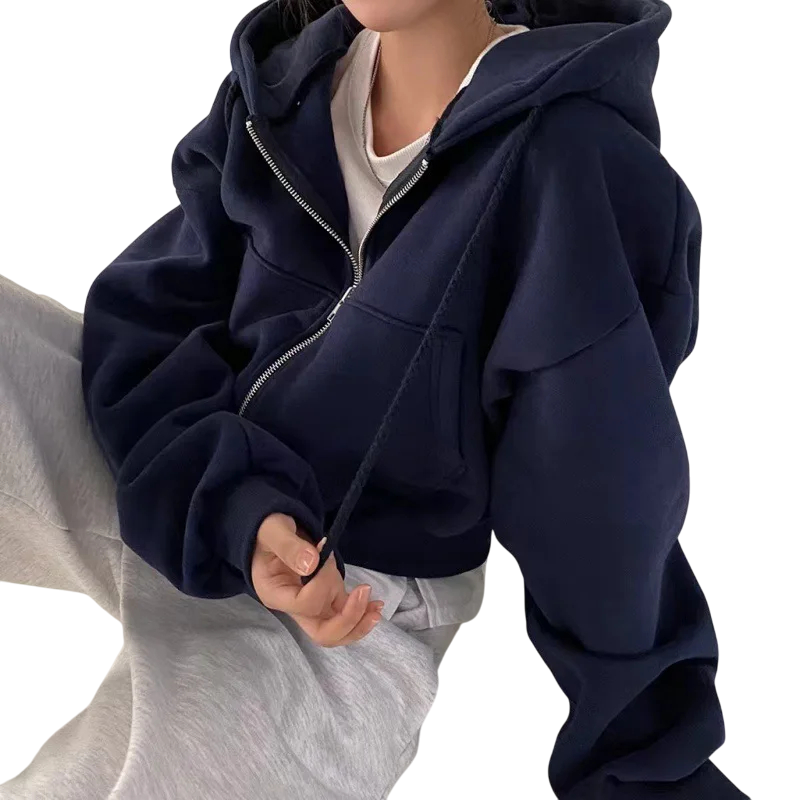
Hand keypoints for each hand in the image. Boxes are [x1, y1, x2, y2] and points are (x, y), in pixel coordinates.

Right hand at [250, 512, 383, 645]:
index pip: (304, 604)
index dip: (322, 584)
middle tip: (363, 593)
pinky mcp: (326, 597)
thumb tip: (311, 564)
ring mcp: (312, 605)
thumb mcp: (274, 531)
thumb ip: (289, 547)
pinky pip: (345, 614)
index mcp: (275, 594)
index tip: (324, 553)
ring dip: (359, 620)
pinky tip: (376, 604)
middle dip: (347, 619)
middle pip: (322, 632)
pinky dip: (362, 611)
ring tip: (377, 606)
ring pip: (337, 629)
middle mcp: (293, 606)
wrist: (271, 532)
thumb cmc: (268, 530)